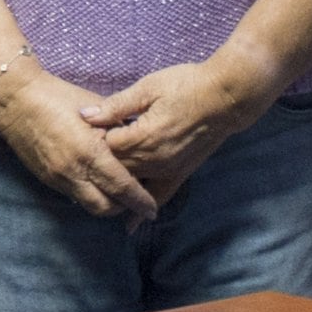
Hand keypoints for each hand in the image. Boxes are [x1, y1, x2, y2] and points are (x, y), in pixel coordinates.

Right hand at [0, 64, 156, 224]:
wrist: (17, 101)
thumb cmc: (59, 98)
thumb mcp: (97, 110)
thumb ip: (119, 129)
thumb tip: (140, 143)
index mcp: (91, 152)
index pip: (122, 187)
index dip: (140, 201)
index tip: (153, 208)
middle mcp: (74, 171)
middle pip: (107, 207)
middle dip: (125, 208)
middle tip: (138, 200)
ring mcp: (58, 178)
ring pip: (90, 206)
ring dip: (107, 204)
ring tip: (119, 195)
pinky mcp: (47, 180)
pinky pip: (74, 196)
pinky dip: (90, 195)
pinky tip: (97, 184)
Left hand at [86, 53, 276, 208]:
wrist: (225, 98)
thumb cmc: (186, 85)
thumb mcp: (148, 88)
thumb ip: (116, 105)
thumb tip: (85, 114)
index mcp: (143, 136)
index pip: (105, 147)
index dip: (93, 138)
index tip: (85, 130)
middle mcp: (153, 159)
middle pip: (116, 169)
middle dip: (101, 164)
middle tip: (85, 156)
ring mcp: (167, 169)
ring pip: (132, 183)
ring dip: (116, 183)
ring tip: (95, 187)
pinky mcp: (180, 173)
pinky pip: (159, 197)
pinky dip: (142, 211)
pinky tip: (130, 225)